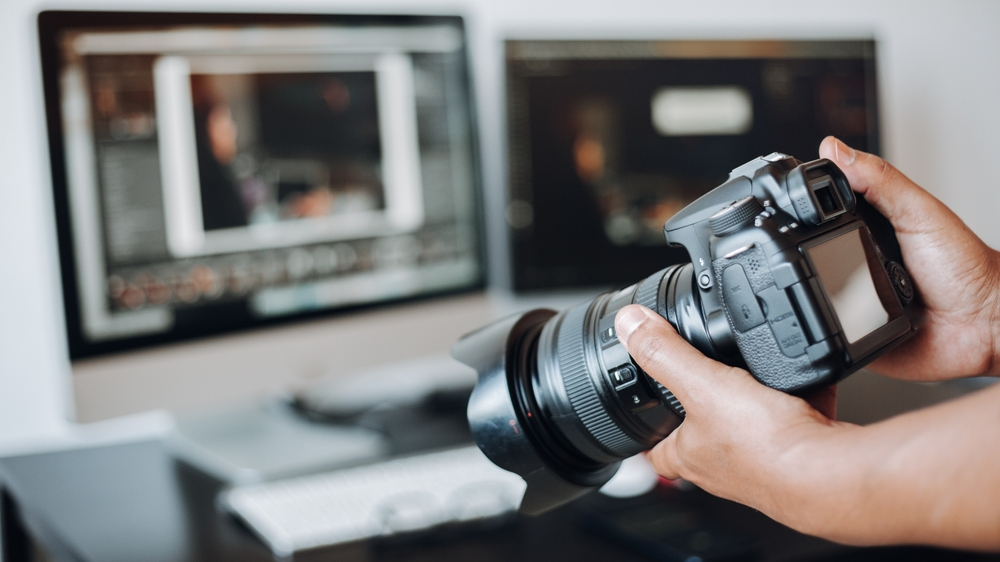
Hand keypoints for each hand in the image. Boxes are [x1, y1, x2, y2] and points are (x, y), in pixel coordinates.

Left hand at [615, 303, 999, 549]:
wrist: (830, 473)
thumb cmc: (765, 448)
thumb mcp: (701, 385)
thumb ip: (665, 352)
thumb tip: (630, 324)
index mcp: (690, 453)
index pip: (654, 448)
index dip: (647, 427)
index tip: (643, 408)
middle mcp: (724, 465)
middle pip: (703, 434)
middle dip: (706, 406)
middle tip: (706, 378)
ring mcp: (765, 462)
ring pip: (753, 426)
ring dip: (756, 400)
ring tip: (757, 370)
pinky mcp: (803, 453)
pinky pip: (799, 417)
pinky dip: (803, 396)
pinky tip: (808, 377)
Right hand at [820, 137, 999, 379]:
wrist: (986, 323)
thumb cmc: (966, 266)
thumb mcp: (918, 212)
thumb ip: (879, 180)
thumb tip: (834, 149)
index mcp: (867, 229)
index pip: (820, 215)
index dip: (800, 208)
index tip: (783, 201)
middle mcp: (856, 264)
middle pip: (806, 256)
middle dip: (802, 257)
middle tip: (821, 252)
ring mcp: (852, 301)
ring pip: (810, 297)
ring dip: (812, 295)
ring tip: (839, 287)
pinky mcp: (853, 336)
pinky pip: (826, 335)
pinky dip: (827, 330)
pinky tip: (842, 318)